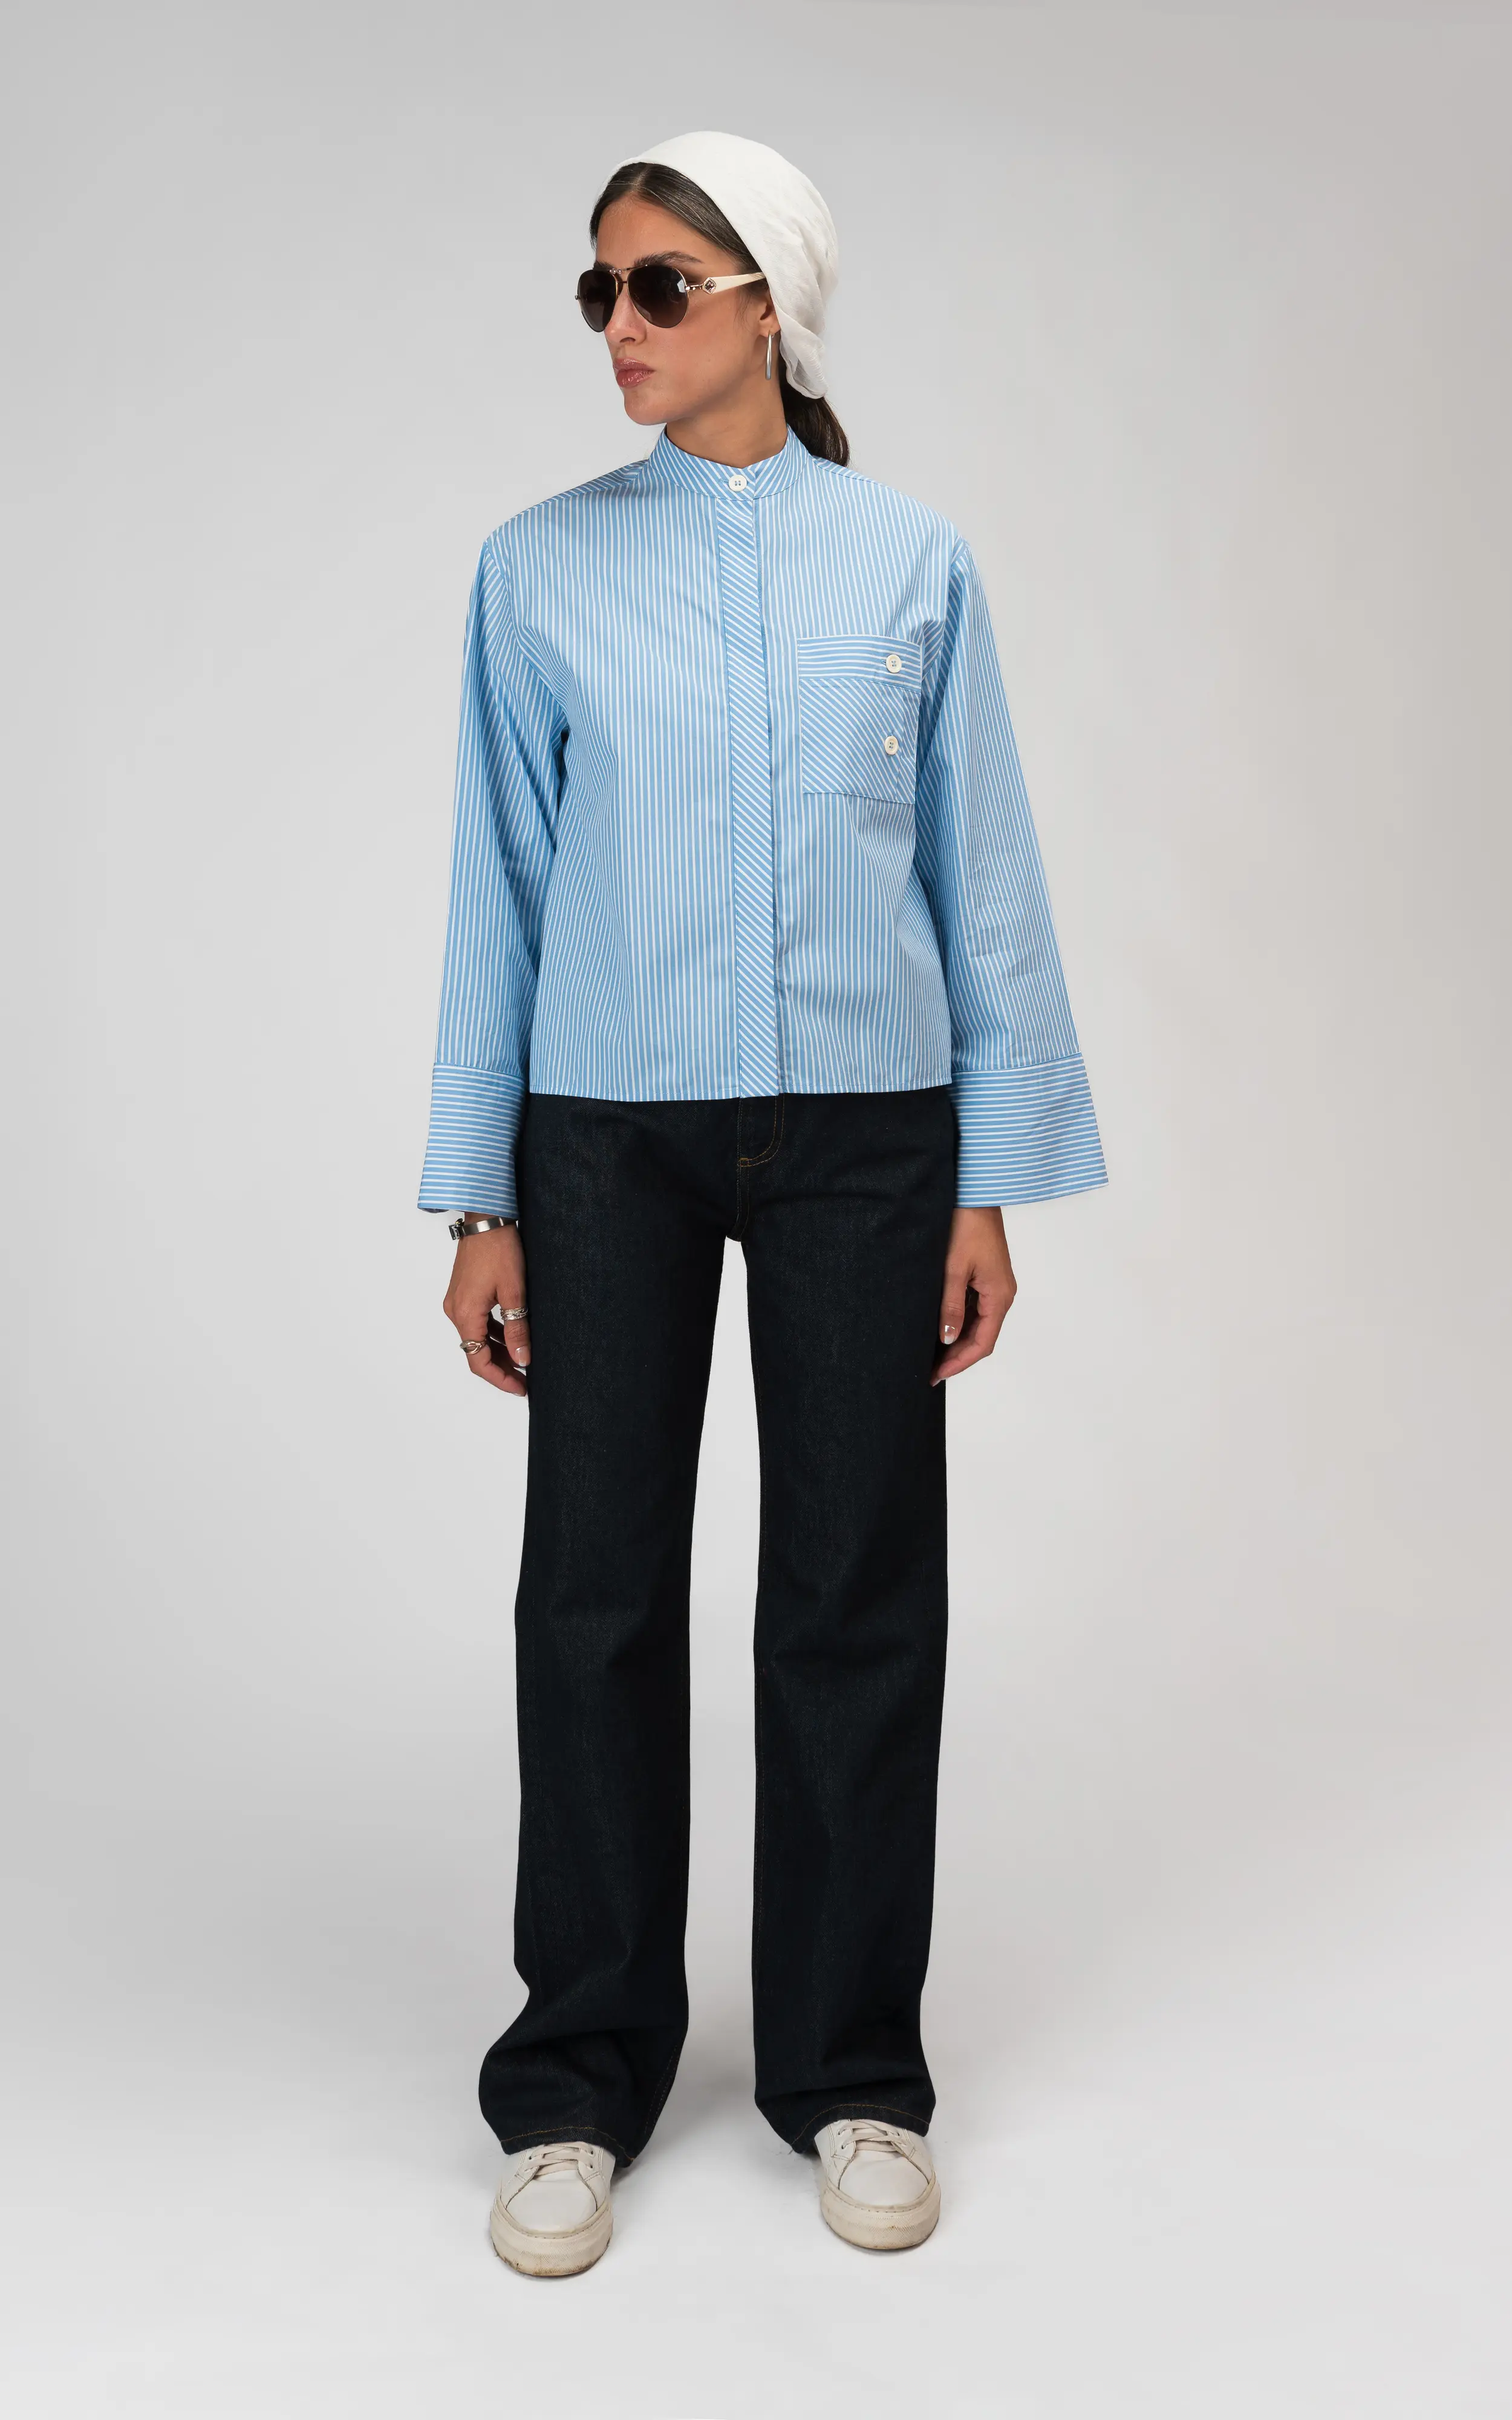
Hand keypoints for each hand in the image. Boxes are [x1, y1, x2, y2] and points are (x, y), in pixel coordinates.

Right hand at [443, 1223, 529, 1396]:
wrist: (486, 1218)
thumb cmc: (499, 1248)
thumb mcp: (514, 1291)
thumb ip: (518, 1327)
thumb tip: (523, 1359)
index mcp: (465, 1314)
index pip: (478, 1360)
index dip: (500, 1378)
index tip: (521, 1388)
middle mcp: (455, 1311)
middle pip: (476, 1352)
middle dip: (501, 1368)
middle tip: (526, 1379)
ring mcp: (457, 1302)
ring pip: (477, 1338)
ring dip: (499, 1351)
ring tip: (524, 1359)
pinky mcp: (463, 1294)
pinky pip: (477, 1322)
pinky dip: (494, 1334)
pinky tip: (513, 1336)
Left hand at [933, 1206, 1016, 1383]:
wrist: (974, 1194)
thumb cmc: (966, 1225)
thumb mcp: (954, 1269)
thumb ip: (951, 1306)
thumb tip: (947, 1338)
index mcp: (999, 1296)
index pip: (983, 1343)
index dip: (960, 1362)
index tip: (937, 1375)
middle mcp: (1001, 1294)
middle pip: (982, 1337)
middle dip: (957, 1355)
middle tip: (929, 1370)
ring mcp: (994, 1286)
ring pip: (978, 1324)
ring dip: (957, 1340)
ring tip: (931, 1354)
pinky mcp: (985, 1277)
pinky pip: (974, 1308)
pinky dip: (958, 1322)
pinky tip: (939, 1327)